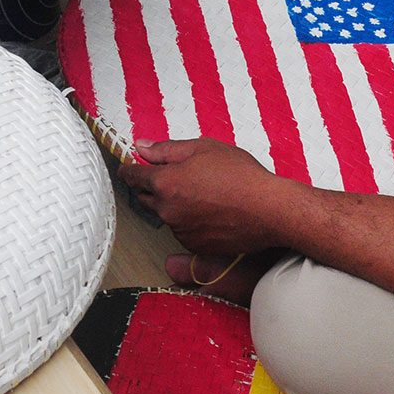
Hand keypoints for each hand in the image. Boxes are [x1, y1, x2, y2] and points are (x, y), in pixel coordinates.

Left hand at [118, 139, 292, 256]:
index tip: (126, 170)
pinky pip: (183, 230)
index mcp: (165, 182)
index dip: (128, 171)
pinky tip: (210, 211)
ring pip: (166, 215)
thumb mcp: (203, 148)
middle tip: (171, 177)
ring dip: (173, 205)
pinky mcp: (195, 246)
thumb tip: (140, 147)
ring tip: (202, 193)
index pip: (133, 177)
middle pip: (145, 198)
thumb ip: (166, 149)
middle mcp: (167, 209)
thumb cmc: (239, 174)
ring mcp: (180, 230)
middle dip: (151, 188)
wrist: (268, 209)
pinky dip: (189, 221)